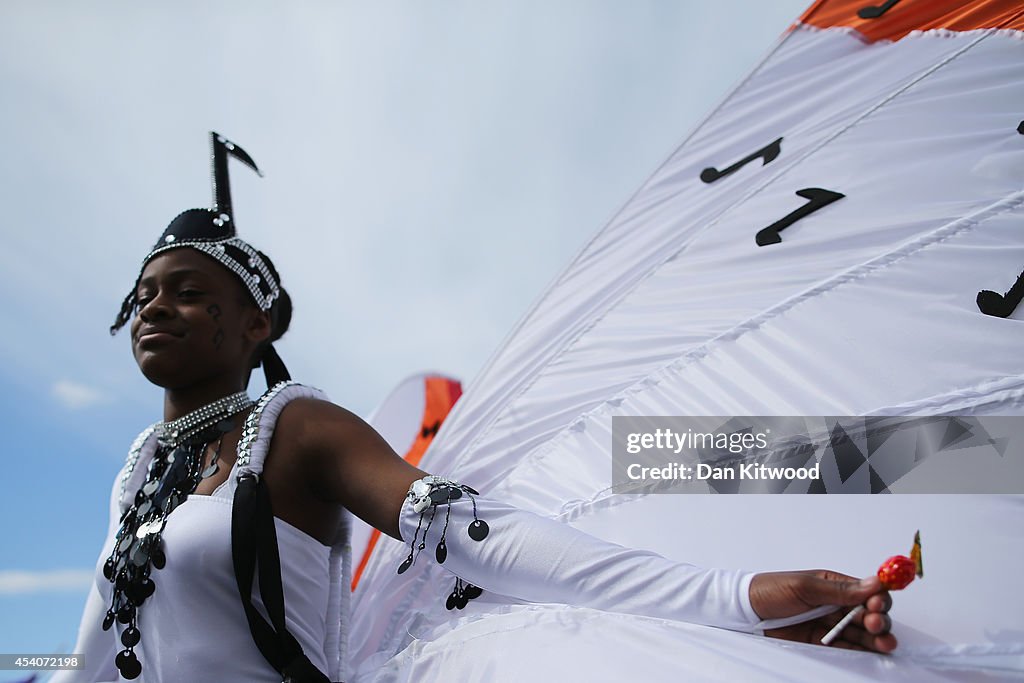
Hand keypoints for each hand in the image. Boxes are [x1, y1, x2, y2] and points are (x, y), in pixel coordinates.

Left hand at [749, 570, 896, 652]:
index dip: (878, 597)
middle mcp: (837, 605)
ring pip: (863, 633)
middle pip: (869, 613)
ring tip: (884, 642)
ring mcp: (831, 625)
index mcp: (834, 585)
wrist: (747, 612)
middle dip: (878, 619)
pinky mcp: (823, 643)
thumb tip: (874, 583)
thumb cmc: (771, 590)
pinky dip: (862, 651)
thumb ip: (839, 590)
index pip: (867, 591)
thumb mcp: (804, 586)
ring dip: (877, 637)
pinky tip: (872, 651)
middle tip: (875, 623)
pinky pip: (848, 648)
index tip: (878, 603)